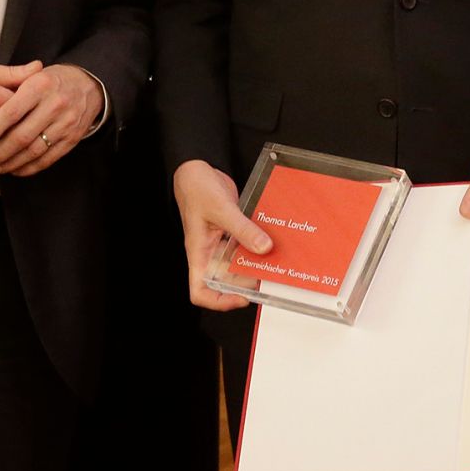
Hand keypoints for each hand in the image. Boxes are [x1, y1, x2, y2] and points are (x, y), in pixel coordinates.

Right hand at [0, 60, 42, 168]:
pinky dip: (3, 159)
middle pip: (23, 132)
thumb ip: (12, 73)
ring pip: (10, 152)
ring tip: (27, 138)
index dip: (38, 106)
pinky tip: (8, 150)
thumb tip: (39, 67)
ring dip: (19, 147)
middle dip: (32, 128)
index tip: (41, 104)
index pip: (30, 107)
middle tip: (39, 123)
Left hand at [0, 63, 102, 175]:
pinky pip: (48, 158)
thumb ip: (9, 85)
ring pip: (34, 151)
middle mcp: (55, 104)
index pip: (12, 112)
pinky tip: (15, 169)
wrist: (88, 86)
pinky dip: (29, 167)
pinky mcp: (72, 138)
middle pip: (22, 135)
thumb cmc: (52, 81)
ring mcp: (66, 123)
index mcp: (40, 85)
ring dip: (12, 163)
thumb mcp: (33, 74)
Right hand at [173, 160, 271, 309]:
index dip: (219, 301)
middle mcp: (209, 252)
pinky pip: (245, 244)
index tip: (241, 298)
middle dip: (245, 283)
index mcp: (198, 253)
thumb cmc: (195, 189)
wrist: (197, 170)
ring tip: (274, 263)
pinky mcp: (231, 231)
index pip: (200, 290)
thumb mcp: (221, 209)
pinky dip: (257, 244)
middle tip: (267, 279)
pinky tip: (271, 241)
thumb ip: (242, 229)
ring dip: (254, 264)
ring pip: (238, 262)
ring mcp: (220, 243)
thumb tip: (263, 247)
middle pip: (224, 280)